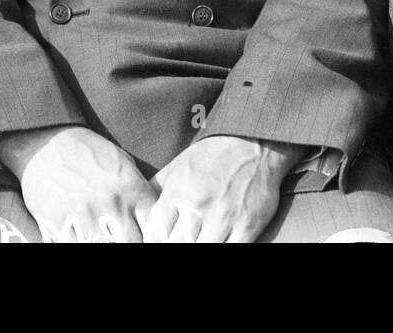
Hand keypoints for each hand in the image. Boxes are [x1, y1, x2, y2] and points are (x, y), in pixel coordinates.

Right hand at [0, 125, 157, 242]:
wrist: (47, 145)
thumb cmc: (90, 155)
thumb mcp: (123, 164)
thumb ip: (139, 191)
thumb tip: (155, 217)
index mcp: (131, 187)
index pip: (154, 224)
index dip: (151, 229)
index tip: (143, 227)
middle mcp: (112, 203)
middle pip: (132, 241)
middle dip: (129, 238)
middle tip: (119, 230)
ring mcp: (85, 216)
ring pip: (103, 245)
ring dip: (103, 240)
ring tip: (100, 227)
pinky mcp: (59, 226)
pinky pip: (75, 245)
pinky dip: (79, 239)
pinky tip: (79, 230)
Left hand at [144, 135, 304, 242]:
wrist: (253, 142)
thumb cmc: (212, 155)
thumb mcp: (177, 166)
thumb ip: (157, 189)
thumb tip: (139, 208)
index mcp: (177, 193)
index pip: (155, 234)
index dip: (156, 240)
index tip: (162, 239)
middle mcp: (197, 207)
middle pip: (176, 245)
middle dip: (176, 243)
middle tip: (182, 238)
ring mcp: (222, 219)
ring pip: (201, 250)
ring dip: (198, 245)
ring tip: (199, 238)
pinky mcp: (246, 227)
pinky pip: (229, 251)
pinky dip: (221, 249)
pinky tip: (217, 242)